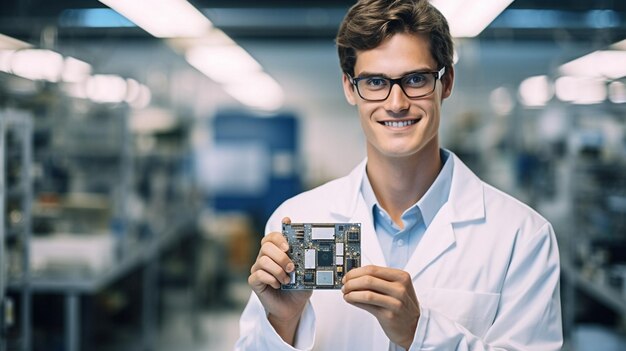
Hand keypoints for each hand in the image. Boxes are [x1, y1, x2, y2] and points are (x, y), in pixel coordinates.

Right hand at [248, 217, 311, 344]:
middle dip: (281, 255)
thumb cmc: (298, 287)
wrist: (293, 307)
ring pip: (262, 260)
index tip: (288, 245)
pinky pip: (258, 274)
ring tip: (287, 279)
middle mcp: (265, 256)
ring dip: (278, 270)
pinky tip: (278, 285)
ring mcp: (258, 268)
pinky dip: (271, 279)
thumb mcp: (306, 272)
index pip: (272, 236)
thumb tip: (310, 248)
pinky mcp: (254, 281)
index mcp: (276, 251)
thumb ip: (305, 260)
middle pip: (266, 245)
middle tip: (292, 267)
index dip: (279, 237)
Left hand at [342, 265, 419, 348]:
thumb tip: (356, 275)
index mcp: (401, 277)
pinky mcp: (389, 315)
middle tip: (344, 284)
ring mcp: (395, 302)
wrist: (415, 327)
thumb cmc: (404, 306)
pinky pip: (367, 305)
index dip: (356, 271)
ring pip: (366, 292)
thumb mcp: (398, 288)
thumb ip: (381, 280)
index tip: (348, 275)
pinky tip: (350, 300)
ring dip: (351, 292)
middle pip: (368, 279)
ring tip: (346, 293)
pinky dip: (355, 301)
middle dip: (351, 281)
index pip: (373, 269)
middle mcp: (400, 288)